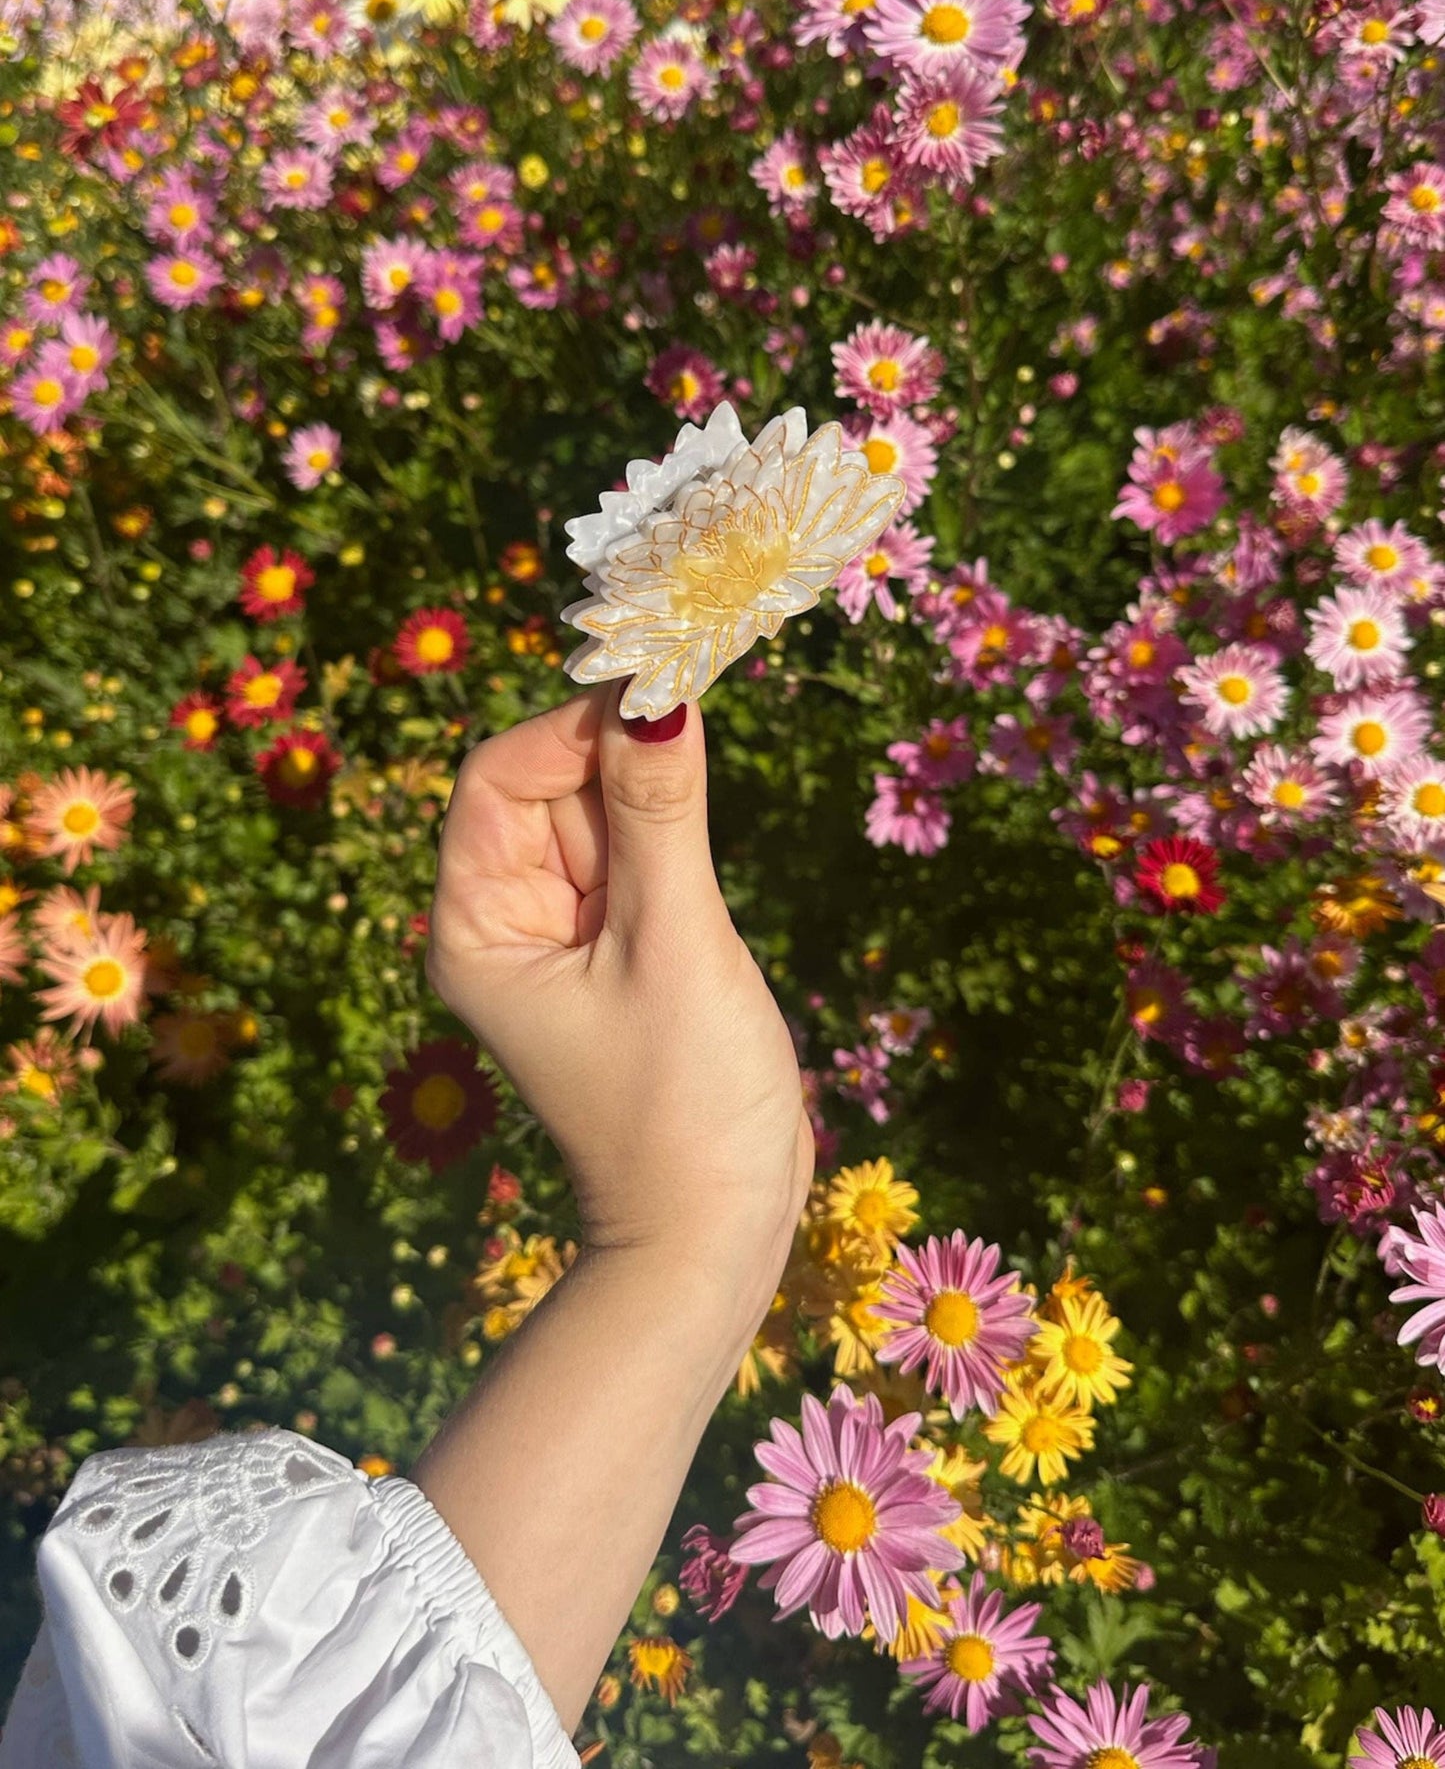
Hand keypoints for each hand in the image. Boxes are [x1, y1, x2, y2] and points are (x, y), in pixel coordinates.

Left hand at [426, 680, 814, 1274]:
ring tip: (702, 795)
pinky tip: (702, 837)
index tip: (655, 691)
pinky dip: (669, 834)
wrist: (714, 1233)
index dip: (569, 726)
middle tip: (697, 715)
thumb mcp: (672, 944)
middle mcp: (506, 925)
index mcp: (476, 928)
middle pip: (550, 789)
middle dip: (616, 753)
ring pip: (601, 818)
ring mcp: (567, 941)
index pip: (497, 779)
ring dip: (651, 791)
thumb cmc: (680, 1102)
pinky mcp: (623, 956)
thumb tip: (657, 692)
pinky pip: (636, 864)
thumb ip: (661, 814)